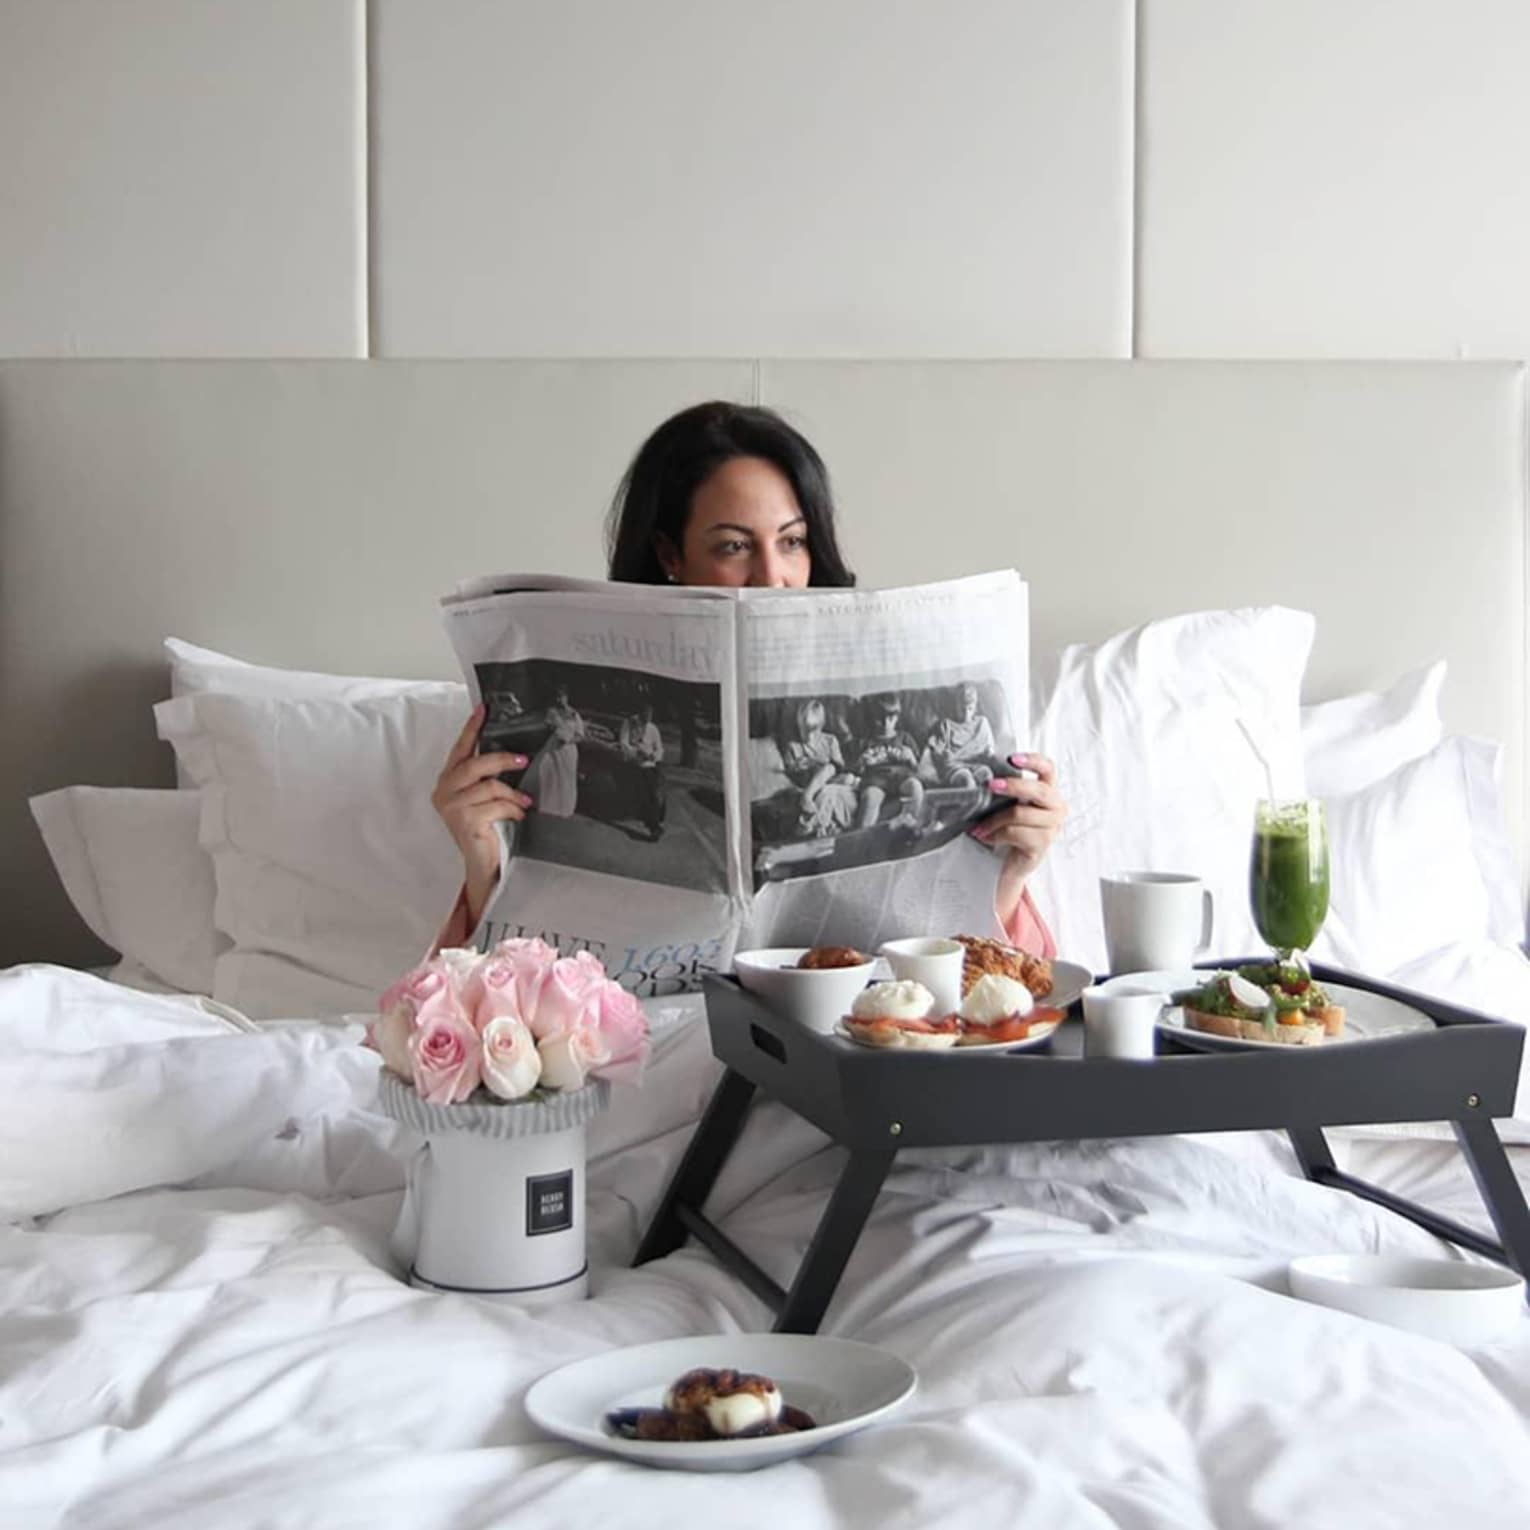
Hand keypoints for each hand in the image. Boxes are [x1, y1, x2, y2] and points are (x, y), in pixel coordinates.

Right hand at [431, 706, 533, 924]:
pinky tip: (518, 815)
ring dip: (512, 794)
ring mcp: (451, 807)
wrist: (482, 863)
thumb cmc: (485, 829)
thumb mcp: (484, 798)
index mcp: (447, 781)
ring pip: (489, 785)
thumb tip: (512, 755)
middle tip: (523, 760)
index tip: (484, 709)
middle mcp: (444, 791)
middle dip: (502, 759)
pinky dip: (512, 808)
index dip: (472, 728)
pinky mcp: (464, 821)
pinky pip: (496, 804)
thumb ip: (487, 778)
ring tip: (523, 801)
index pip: (460, 749)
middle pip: (475, 764)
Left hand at [970, 752, 1066, 881]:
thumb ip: (1009, 791)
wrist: (1014, 863)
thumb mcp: (1012, 805)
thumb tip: (985, 777)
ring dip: (994, 820)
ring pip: (1019, 813)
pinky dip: (995, 834)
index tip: (1012, 758)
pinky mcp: (1041, 845)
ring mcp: (1052, 828)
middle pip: (1038, 790)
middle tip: (991, 785)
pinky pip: (1013, 833)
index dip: (1032, 761)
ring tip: (979, 826)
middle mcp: (1056, 808)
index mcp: (1049, 792)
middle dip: (1013, 786)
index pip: (1048, 769)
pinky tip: (986, 837)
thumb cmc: (1013, 829)